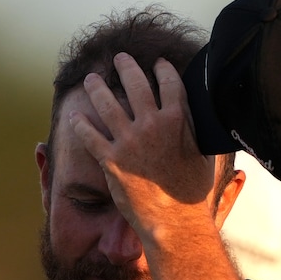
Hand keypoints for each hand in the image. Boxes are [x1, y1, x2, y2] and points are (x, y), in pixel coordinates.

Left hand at [68, 53, 216, 245]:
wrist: (176, 220)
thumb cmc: (193, 192)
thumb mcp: (205, 154)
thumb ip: (197, 131)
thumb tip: (201, 119)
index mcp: (178, 120)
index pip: (169, 83)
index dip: (162, 69)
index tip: (157, 63)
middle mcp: (152, 125)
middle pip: (135, 84)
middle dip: (126, 67)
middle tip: (119, 59)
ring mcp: (129, 141)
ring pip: (107, 104)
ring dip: (97, 88)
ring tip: (91, 79)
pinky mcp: (111, 160)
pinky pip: (90, 136)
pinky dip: (80, 124)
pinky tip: (75, 116)